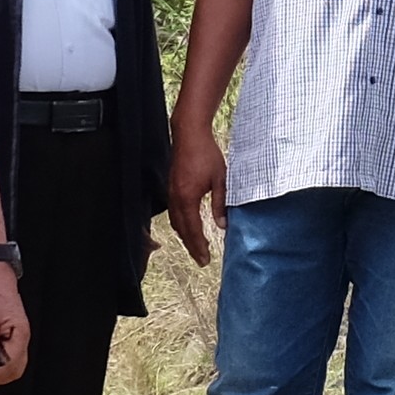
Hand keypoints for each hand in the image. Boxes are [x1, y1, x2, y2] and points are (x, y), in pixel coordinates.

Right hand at [165, 126, 224, 262]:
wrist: (189, 134)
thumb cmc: (207, 154)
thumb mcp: (221, 179)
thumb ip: (221, 203)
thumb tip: (223, 225)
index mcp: (188, 198)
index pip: (193, 230)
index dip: (199, 246)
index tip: (205, 260)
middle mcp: (176, 198)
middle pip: (182, 230)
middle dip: (191, 246)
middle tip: (201, 259)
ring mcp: (171, 192)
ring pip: (175, 222)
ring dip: (185, 236)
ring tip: (196, 247)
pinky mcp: (171, 187)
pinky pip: (173, 212)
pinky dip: (180, 224)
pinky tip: (187, 226)